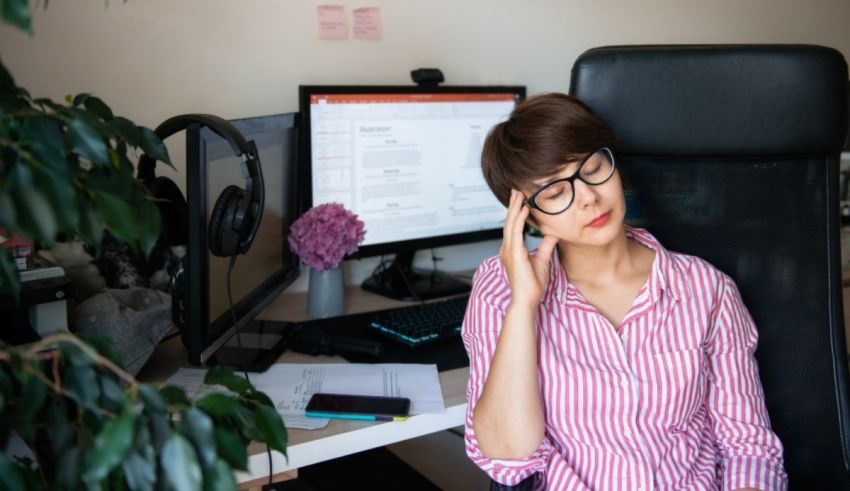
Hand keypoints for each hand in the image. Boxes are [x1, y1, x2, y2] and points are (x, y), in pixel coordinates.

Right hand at [499, 189, 557, 307]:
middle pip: (509, 221)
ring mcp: (509, 250)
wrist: (526, 299)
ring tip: (520, 194)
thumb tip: (552, 234)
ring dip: (515, 207)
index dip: (516, 212)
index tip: (521, 199)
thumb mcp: (542, 260)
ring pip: (511, 223)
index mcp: (512, 250)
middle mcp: (507, 248)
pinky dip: (520, 218)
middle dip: (513, 205)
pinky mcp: (514, 253)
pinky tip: (525, 209)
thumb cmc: (532, 285)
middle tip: (516, 190)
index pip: (513, 226)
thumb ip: (545, 246)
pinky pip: (516, 231)